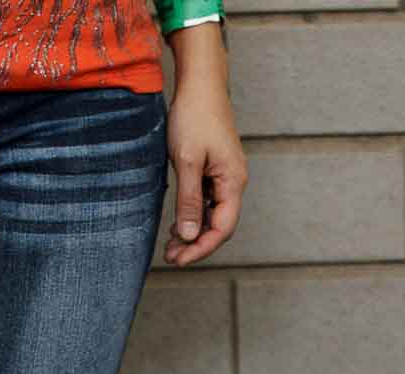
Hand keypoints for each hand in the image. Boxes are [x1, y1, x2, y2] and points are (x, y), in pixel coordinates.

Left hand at [163, 62, 245, 265]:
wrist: (200, 83)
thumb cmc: (194, 117)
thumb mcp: (187, 161)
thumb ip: (189, 201)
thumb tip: (190, 236)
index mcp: (233, 182)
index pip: (222, 228)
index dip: (201, 248)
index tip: (179, 260)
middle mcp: (234, 182)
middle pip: (219, 225)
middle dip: (196, 244)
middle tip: (170, 257)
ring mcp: (226, 175)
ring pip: (212, 214)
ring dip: (193, 231)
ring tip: (170, 245)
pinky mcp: (216, 169)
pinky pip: (208, 200)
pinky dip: (193, 214)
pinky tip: (178, 222)